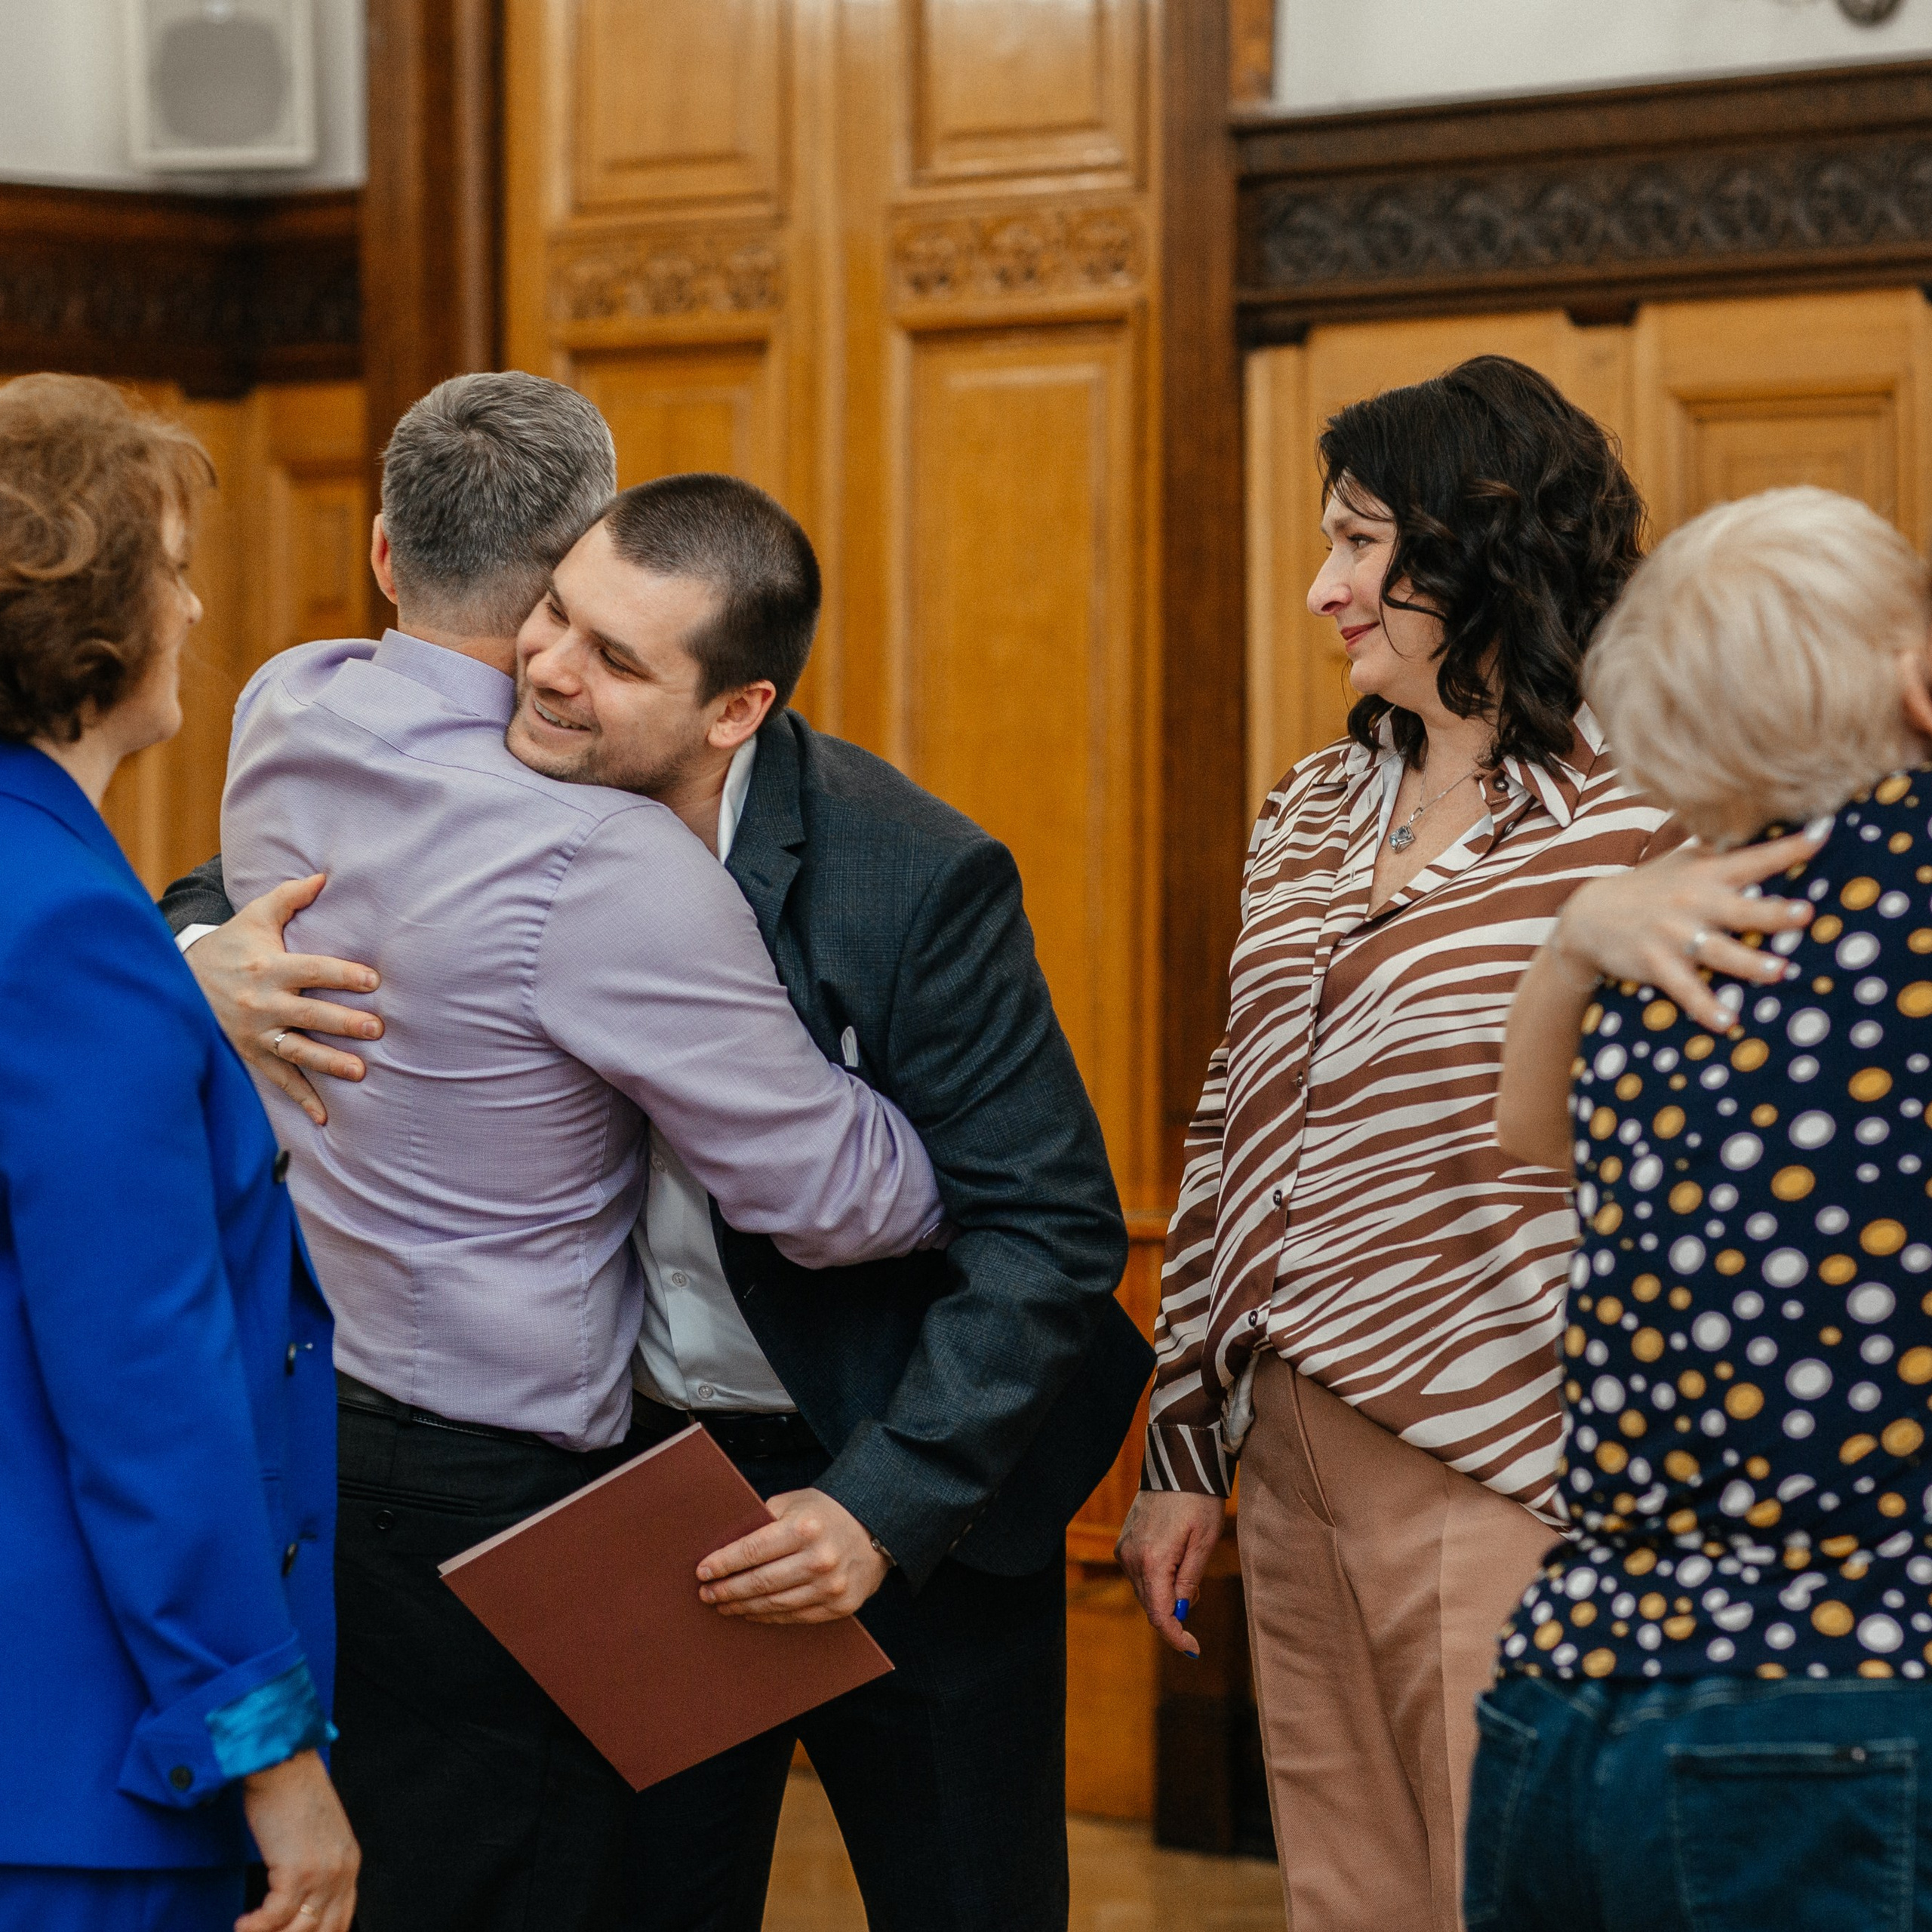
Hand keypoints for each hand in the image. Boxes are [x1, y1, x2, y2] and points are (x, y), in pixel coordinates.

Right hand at [184, 876, 381, 1126]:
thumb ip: (291, 897)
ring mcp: (256, 1032)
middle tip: (377, 1028)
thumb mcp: (255, 917)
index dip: (343, 974)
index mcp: (269, 967)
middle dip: (343, 1021)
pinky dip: (301, 1099)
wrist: (178, 979)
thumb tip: (326, 875)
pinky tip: (325, 1117)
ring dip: (329, 1062)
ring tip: (361, 1071)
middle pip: (310, 1013)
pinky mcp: (250, 1054)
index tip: (373, 980)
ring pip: (297, 1050)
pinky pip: (278, 1079)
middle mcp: (263, 1002)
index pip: (313, 970)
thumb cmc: (230, 945)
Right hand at [237, 1749, 357, 1931]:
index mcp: (349, 1862)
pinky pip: (274, 1917)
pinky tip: (243, 1923)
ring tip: (250, 1931)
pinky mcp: (295, 1871)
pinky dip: (255, 1926)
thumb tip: (299, 1900)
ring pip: (298, 1930)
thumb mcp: (318, 1834)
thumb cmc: (293, 1793)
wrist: (283, 1765)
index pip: (342, 1919)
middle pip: (323, 1930)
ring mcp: (321, 1873)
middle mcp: (341, 1871)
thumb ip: (318, 1864)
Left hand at [696, 1488, 889, 1623]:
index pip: (753, 1550)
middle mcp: (820, 1559)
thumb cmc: (824, 1513)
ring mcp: (832, 1587)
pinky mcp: (840, 1606)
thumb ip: (761, 1521)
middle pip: (761, 1582)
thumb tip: (721, 1546)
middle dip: (727, 1590)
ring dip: (743, 1607)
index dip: (723, 1564)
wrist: (875, 1527)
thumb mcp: (793, 1503)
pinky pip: (795, 1617)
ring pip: (775, 1604)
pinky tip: (751, 1612)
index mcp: (805, 1527)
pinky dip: (769, 1616)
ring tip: (723, 1605)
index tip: (702, 1572)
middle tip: (705, 1594)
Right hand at [1115, 1489, 1226, 1657]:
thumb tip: (1180, 1610)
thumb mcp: (1204, 1541)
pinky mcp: (1125, 1542)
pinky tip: (1175, 1562)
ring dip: (1167, 1595)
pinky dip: (1158, 1580)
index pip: (1159, 1615)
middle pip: (1151, 1606)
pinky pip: (1140, 1574)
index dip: (1176, 1637)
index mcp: (1153, 1560)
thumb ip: (1190, 1580)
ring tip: (1191, 1569)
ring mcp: (1125, 1549)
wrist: (1178, 1463)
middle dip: (1175, 1613)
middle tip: (1198, 1595)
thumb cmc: (1198, 1499)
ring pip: (1145, 1591)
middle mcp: (1131, 1557)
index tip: (1194, 1649)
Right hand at [1548, 828, 1824, 1031]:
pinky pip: (1685, 987)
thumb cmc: (1649, 888)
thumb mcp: (1682, 862)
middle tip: (1803, 914)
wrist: (1588, 915)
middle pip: (1740, 908)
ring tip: (1779, 971)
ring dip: (1749, 963)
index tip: (1821, 837)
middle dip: (1771, 912)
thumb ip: (1723, 853)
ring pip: (1718, 951)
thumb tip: (1773, 833)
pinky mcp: (1656, 963)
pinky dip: (1704, 1006)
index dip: (1787, 849)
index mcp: (1706, 875)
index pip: (1752, 859)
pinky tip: (1725, 1022)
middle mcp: (1693, 902)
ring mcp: (1673, 934)